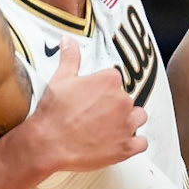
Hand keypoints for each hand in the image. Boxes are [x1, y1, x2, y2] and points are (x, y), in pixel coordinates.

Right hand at [25, 40, 147, 174]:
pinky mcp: (126, 147)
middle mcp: (122, 101)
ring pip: (138, 118)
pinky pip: (141, 143)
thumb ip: (70, 57)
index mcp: (110, 81)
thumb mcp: (61, 79)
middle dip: (114, 106)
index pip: (115, 80)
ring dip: (128, 121)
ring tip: (109, 128)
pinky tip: (119, 143)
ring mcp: (126, 124)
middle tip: (94, 115)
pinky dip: (133, 144)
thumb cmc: (53, 113)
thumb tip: (68, 41)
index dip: (103, 90)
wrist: (47, 144)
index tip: (93, 98)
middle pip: (126, 99)